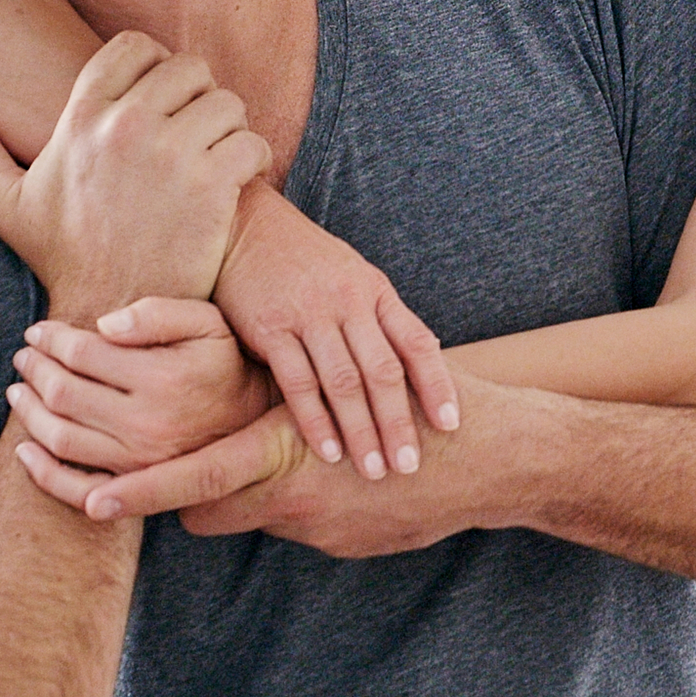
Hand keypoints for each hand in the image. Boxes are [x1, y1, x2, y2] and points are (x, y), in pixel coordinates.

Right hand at [0, 32, 266, 319]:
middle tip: (194, 132)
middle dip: (197, 95)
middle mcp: (125, 127)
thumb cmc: (62, 257)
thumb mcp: (7, 200)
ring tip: (215, 157)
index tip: (161, 101)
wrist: (107, 313)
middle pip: (188, 67)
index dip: (156, 66)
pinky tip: (235, 182)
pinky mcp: (211, 187)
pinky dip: (252, 159)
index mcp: (80, 118)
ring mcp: (171, 155)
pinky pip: (250, 141)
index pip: (134, 46)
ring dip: (228, 126)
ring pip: (225, 101)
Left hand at [1, 296, 270, 516]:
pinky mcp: (134, 487)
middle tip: (24, 356)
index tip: (38, 331)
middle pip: (62, 393)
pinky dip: (40, 473)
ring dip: (28, 412)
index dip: (51, 338)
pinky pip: (73, 488)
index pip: (82, 353)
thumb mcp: (207, 323)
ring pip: (58, 436)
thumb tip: (102, 324)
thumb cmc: (224, 364)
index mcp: (162, 378)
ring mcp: (138, 461)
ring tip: (21, 391)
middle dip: (34, 369)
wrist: (255, 425)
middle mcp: (148, 424)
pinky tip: (24, 450)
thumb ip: (158, 314)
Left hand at [176, 381, 528, 558]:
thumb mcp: (336, 389)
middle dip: (187, 501)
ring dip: (250, 504)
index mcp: (282, 452)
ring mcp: (318, 528)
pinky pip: (298, 529)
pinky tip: (335, 485)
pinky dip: (305, 508)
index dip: (142, 493)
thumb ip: (274, 402)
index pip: (194, 477)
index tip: (94, 501)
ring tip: (263, 472)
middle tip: (164, 485)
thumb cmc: (405, 401)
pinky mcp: (346, 543)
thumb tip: (219, 398)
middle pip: (208, 513)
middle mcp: (292, 497)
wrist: (488, 454)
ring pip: (251, 521)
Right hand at [216, 189, 456, 478]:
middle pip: (383, 372)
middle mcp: (348, 301)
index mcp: (376, 291)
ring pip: (343, 382)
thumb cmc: (304, 262)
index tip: (451, 426)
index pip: (417, 343)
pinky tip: (328, 451)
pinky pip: (298, 382)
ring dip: (361, 431)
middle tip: (411, 466)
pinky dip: (315, 420)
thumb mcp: (353, 278)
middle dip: (399, 423)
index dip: (437, 385)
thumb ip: (381, 321)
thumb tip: (418, 372)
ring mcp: (308, 314)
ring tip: (375, 471)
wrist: (244, 226)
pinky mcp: (269, 327)